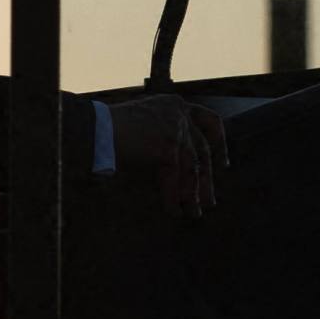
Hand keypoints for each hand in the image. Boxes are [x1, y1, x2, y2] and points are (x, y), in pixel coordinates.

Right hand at [108, 93, 226, 214]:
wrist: (95, 128)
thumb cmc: (110, 130)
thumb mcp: (145, 123)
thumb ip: (165, 135)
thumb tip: (179, 167)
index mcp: (174, 105)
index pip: (209, 120)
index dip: (219, 142)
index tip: (223, 163)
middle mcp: (179, 116)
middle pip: (202, 150)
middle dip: (207, 179)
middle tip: (210, 200)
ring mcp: (175, 131)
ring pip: (192, 168)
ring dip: (193, 194)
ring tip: (195, 213)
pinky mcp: (166, 149)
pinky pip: (174, 180)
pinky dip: (173, 199)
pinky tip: (174, 212)